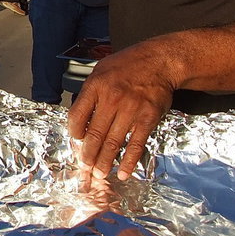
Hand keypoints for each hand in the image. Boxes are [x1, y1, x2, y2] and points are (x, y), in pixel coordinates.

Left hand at [67, 40, 177, 180]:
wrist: (160, 61)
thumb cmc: (129, 65)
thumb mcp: (101, 70)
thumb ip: (90, 92)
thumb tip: (81, 119)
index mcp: (96, 86)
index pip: (77, 116)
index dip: (74, 132)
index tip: (77, 139)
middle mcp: (111, 98)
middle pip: (94, 134)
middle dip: (88, 155)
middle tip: (85, 167)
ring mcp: (131, 109)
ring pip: (113, 142)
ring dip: (104, 162)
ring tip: (99, 174)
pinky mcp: (148, 118)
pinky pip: (136, 144)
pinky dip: (129, 161)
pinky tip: (123, 172)